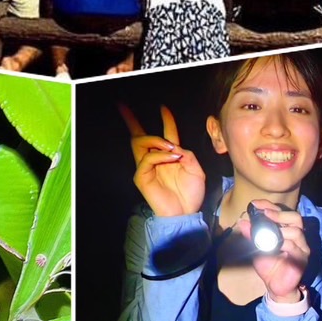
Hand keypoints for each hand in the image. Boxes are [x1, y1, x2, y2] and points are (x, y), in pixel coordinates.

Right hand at [119, 103, 206, 217]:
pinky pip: (147, 159)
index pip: (165, 133)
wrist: (186, 213)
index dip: (165, 119)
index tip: (163, 107)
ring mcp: (146, 167)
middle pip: (138, 136)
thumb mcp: (196, 169)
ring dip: (156, 139)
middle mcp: (155, 159)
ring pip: (139, 142)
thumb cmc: (191, 194)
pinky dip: (160, 155)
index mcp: (169, 156)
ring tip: (171, 145)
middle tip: (125, 107)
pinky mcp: (142, 177)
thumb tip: (175, 146)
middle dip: (131, 120)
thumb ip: (187, 154)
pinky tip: (172, 157)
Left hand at [236, 199, 306, 302]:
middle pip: (295, 217)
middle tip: (266, 213)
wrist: (274, 286)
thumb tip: (242, 221)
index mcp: (286, 230)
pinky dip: (285, 244)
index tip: (255, 204)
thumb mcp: (256, 248)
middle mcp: (296, 236)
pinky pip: (295, 247)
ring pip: (297, 231)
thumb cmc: (268, 265)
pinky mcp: (302, 258)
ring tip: (269, 233)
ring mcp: (301, 246)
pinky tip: (276, 246)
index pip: (281, 212)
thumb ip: (251, 235)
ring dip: (282, 230)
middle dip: (279, 214)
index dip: (269, 205)